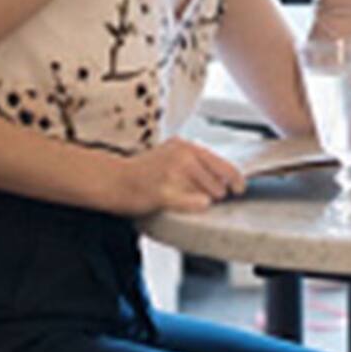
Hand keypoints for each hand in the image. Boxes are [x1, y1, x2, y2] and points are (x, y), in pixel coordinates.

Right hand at [116, 137, 246, 214]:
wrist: (110, 179)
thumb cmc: (141, 172)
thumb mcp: (170, 154)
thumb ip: (194, 161)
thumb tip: (224, 176)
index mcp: (186, 146)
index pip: (223, 163)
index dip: (235, 179)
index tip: (240, 188)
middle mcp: (182, 156)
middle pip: (218, 183)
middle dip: (216, 193)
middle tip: (204, 197)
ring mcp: (172, 173)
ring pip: (209, 194)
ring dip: (204, 201)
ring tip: (184, 198)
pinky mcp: (163, 192)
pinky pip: (194, 202)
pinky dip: (199, 205)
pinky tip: (196, 205)